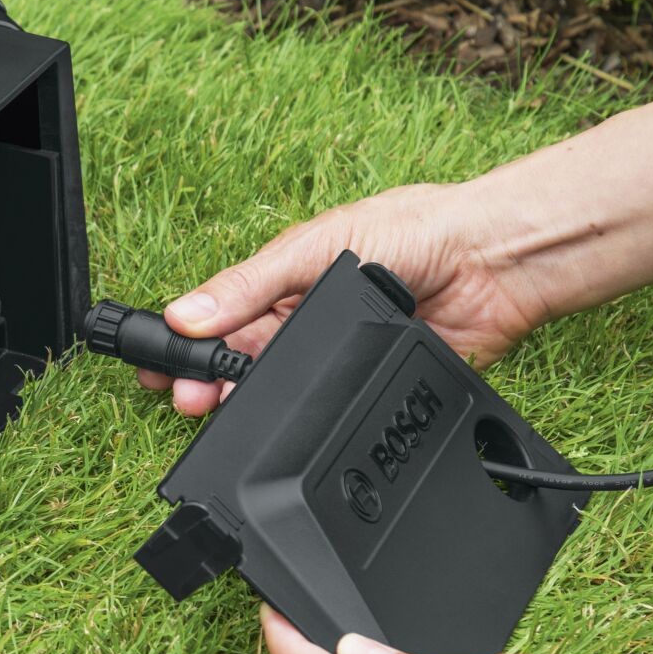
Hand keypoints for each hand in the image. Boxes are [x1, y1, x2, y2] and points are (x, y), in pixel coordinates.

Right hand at [142, 182, 548, 414]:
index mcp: (285, 281)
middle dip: (207, 382)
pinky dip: (300, 420)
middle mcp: (306, 322)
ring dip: (245, 403)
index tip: (158, 368)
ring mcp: (337, 358)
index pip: (222, 317)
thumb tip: (190, 312)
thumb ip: (253, 282)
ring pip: (277, 391)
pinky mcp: (370, 387)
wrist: (494, 260)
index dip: (188, 345)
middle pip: (240, 361)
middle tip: (186, 399)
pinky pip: (327, 412)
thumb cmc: (416, 228)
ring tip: (218, 411)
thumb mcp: (317, 246)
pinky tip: (278, 424)